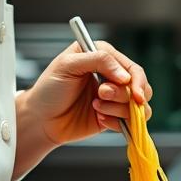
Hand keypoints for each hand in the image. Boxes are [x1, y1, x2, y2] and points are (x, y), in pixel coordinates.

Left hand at [22, 41, 152, 145]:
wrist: (40, 119)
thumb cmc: (49, 89)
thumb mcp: (68, 65)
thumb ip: (98, 61)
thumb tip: (125, 76)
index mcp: (103, 57)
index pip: (132, 67)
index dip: (135, 80)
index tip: (131, 92)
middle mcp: (112, 76)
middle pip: (140, 86)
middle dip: (123, 95)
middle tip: (101, 96)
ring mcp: (114, 98)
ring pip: (139, 106)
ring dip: (119, 109)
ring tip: (97, 108)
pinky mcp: (113, 116)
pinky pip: (131, 123)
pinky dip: (118, 123)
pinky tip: (99, 119)